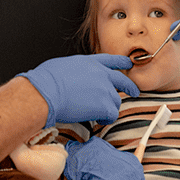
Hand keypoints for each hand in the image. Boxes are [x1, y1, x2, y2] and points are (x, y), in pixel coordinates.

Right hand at [19, 54, 138, 127]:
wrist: (46, 92)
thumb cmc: (45, 81)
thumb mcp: (63, 66)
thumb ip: (76, 70)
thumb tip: (73, 77)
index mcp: (89, 62)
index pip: (110, 60)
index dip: (121, 61)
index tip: (128, 63)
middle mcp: (100, 73)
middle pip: (122, 79)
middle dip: (130, 86)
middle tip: (134, 91)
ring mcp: (105, 89)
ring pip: (116, 101)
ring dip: (109, 108)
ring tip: (99, 114)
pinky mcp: (104, 105)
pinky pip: (112, 115)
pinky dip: (106, 119)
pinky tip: (99, 120)